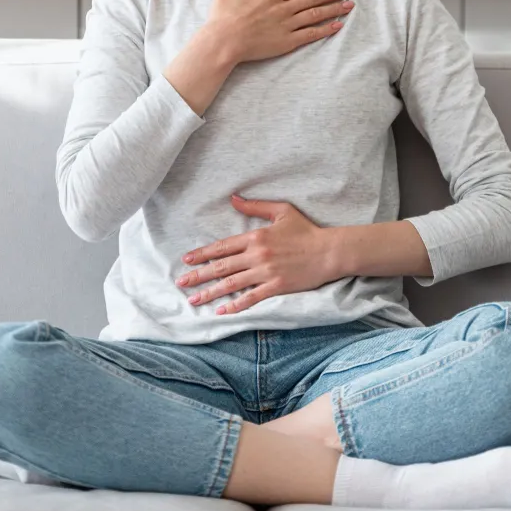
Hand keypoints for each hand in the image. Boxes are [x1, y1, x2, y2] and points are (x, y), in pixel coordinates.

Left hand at [175, 195, 339, 314]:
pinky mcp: (276, 287)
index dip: (202, 254)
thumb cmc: (306, 230)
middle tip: (181, 283)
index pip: (222, 246)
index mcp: (256, 236)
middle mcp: (257, 255)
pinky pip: (251, 298)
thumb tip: (233, 198)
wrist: (329, 251)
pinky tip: (221, 311)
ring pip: (231, 284)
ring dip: (211, 292)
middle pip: (221, 266)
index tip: (186, 260)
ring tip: (194, 299)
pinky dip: (235, 306)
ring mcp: (266, 273)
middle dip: (199, 275)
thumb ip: (255, 206)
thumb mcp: (281, 211)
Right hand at [206, 0, 353, 65]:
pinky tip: (338, 25)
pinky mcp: (286, 42)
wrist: (222, 43)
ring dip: (334, 8)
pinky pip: (311, 34)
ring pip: (315, 14)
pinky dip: (326, 29)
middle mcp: (281, 8)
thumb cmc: (221, 20)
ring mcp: (286, 26)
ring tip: (350, 5)